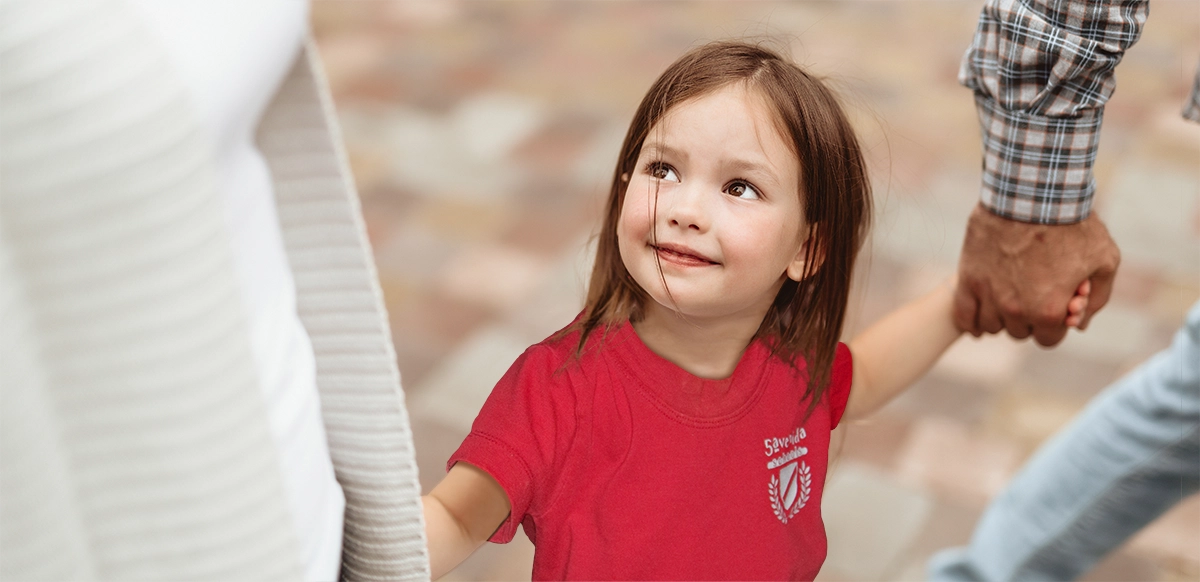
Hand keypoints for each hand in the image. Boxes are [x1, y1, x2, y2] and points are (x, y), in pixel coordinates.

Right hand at [954, 204, 1119, 345]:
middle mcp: (1016, 310)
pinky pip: (963, 315)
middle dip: (1029, 318)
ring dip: (1001, 317)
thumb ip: (1096, 298)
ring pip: (991, 325)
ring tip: (1009, 296)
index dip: (1055, 325)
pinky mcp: (968, 278)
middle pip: (1018, 332)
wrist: (1033, 194)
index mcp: (1049, 310)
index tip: (1056, 307)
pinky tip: (979, 317)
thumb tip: (1078, 323)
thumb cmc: (1073, 225)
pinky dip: (971, 320)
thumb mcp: (1104, 260)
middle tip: (1034, 293)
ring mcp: (988, 295)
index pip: (1048, 339)